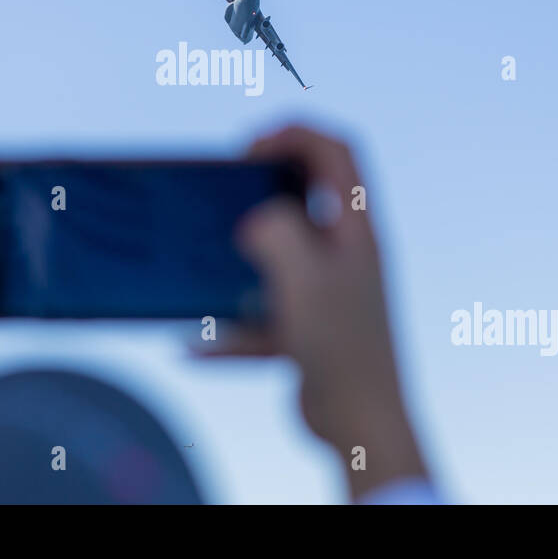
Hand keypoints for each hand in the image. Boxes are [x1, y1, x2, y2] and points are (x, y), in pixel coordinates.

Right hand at [206, 125, 427, 498]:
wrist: (362, 425)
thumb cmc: (341, 347)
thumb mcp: (301, 274)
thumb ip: (275, 230)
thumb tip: (254, 221)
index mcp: (357, 229)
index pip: (337, 151)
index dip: (294, 132)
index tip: (250, 147)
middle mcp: (349, 254)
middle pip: (312, 192)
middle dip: (268, 180)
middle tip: (231, 183)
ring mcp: (331, 292)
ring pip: (284, 253)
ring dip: (246, 253)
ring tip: (210, 256)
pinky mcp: (312, 330)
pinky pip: (265, 315)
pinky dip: (233, 327)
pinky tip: (196, 347)